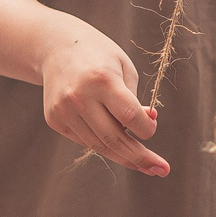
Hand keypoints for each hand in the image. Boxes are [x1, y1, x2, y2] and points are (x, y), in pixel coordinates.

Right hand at [40, 20, 167, 176]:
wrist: (56, 47)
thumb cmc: (100, 57)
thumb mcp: (124, 68)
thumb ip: (135, 100)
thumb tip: (145, 128)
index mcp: (102, 80)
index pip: (129, 116)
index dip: (146, 129)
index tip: (152, 128)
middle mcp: (79, 97)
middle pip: (113, 139)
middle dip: (140, 157)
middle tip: (161, 170)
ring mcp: (63, 110)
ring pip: (99, 145)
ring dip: (124, 157)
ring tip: (145, 165)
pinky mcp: (54, 119)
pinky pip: (85, 140)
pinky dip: (103, 144)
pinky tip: (116, 145)